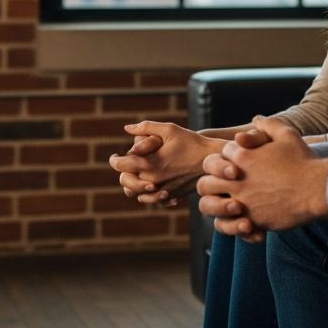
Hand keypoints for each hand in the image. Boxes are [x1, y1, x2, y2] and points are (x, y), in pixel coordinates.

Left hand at [109, 121, 224, 206]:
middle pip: (125, 182)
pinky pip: (151, 199)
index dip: (114, 160)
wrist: (214, 162)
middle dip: (123, 172)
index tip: (115, 156)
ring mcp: (162, 191)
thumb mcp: (169, 129)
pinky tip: (154, 182)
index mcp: (150, 163)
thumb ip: (146, 127)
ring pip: (136, 194)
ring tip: (139, 173)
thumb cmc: (192, 142)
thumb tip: (127, 128)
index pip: (120, 166)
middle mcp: (153, 180)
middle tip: (126, 164)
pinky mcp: (171, 197)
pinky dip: (149, 192)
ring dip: (135, 184)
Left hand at [197, 116, 327, 241]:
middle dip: (211, 182)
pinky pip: (226, 226)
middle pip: (205, 181)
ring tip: (229, 204)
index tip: (236, 167)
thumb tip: (256, 119)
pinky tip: (243, 220)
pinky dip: (230, 225)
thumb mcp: (286, 135)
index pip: (216, 157)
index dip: (224, 162)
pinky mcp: (251, 220)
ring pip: (208, 205)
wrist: (318, 189)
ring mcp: (242, 201)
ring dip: (214, 205)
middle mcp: (236, 179)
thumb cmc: (303, 161)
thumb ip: (267, 125)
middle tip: (226, 186)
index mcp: (241, 156)